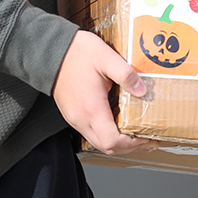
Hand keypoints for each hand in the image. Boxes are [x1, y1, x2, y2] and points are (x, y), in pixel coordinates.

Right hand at [51, 30, 157, 156]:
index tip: (146, 137)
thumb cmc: (77, 53)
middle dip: (129, 147)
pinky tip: (117, 123)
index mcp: (91, 109)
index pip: (112, 141)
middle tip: (146, 140)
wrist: (51, 50)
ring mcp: (74, 118)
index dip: (132, 144)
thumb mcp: (107, 58)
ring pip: (98, 142)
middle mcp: (81, 119)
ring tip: (135, 134)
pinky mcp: (72, 114)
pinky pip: (91, 132)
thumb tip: (142, 91)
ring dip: (118, 142)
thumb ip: (126, 75)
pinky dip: (106, 134)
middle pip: (106, 147)